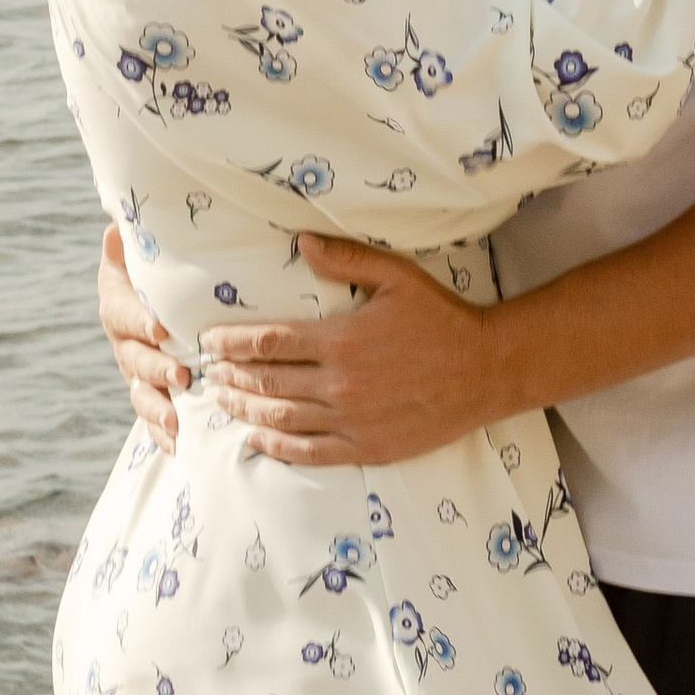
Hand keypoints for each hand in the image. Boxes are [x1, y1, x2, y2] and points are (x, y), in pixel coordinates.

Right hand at [97, 222, 184, 451]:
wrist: (151, 299)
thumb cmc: (151, 272)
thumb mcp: (138, 254)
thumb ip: (128, 243)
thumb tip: (115, 228)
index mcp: (118, 308)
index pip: (124, 315)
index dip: (140, 322)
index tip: (160, 328)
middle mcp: (123, 344)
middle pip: (134, 360)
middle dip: (156, 369)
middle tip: (180, 374)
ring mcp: (135, 374)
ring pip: (141, 394)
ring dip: (157, 409)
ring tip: (176, 422)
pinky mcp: (150, 394)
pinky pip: (151, 418)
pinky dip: (161, 434)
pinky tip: (178, 449)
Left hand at [201, 236, 513, 467]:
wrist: (488, 370)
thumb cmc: (442, 319)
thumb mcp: (397, 277)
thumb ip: (346, 260)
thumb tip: (301, 242)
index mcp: (341, 340)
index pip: (267, 342)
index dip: (231, 343)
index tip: (209, 341)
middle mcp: (339, 383)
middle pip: (266, 382)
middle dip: (230, 377)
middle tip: (207, 373)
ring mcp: (351, 420)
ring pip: (280, 418)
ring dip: (244, 410)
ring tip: (221, 401)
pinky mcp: (367, 447)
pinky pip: (309, 452)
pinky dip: (276, 447)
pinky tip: (255, 439)